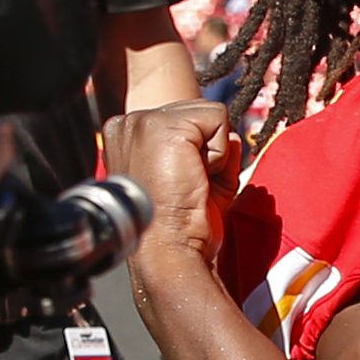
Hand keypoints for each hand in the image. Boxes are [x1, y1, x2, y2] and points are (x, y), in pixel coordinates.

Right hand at [105, 97, 241, 269]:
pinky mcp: (162, 126)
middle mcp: (129, 122)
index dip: (198, 152)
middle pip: (198, 111)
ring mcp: (142, 121)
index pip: (186, 119)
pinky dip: (220, 152)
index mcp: (128, 134)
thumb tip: (231, 133)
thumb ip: (211, 148)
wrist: (170, 248)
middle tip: (191, 184)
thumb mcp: (197, 175)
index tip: (182, 182)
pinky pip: (218, 118)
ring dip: (214, 151)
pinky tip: (196, 175)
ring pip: (209, 112)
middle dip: (207, 149)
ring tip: (192, 180)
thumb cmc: (182, 222)